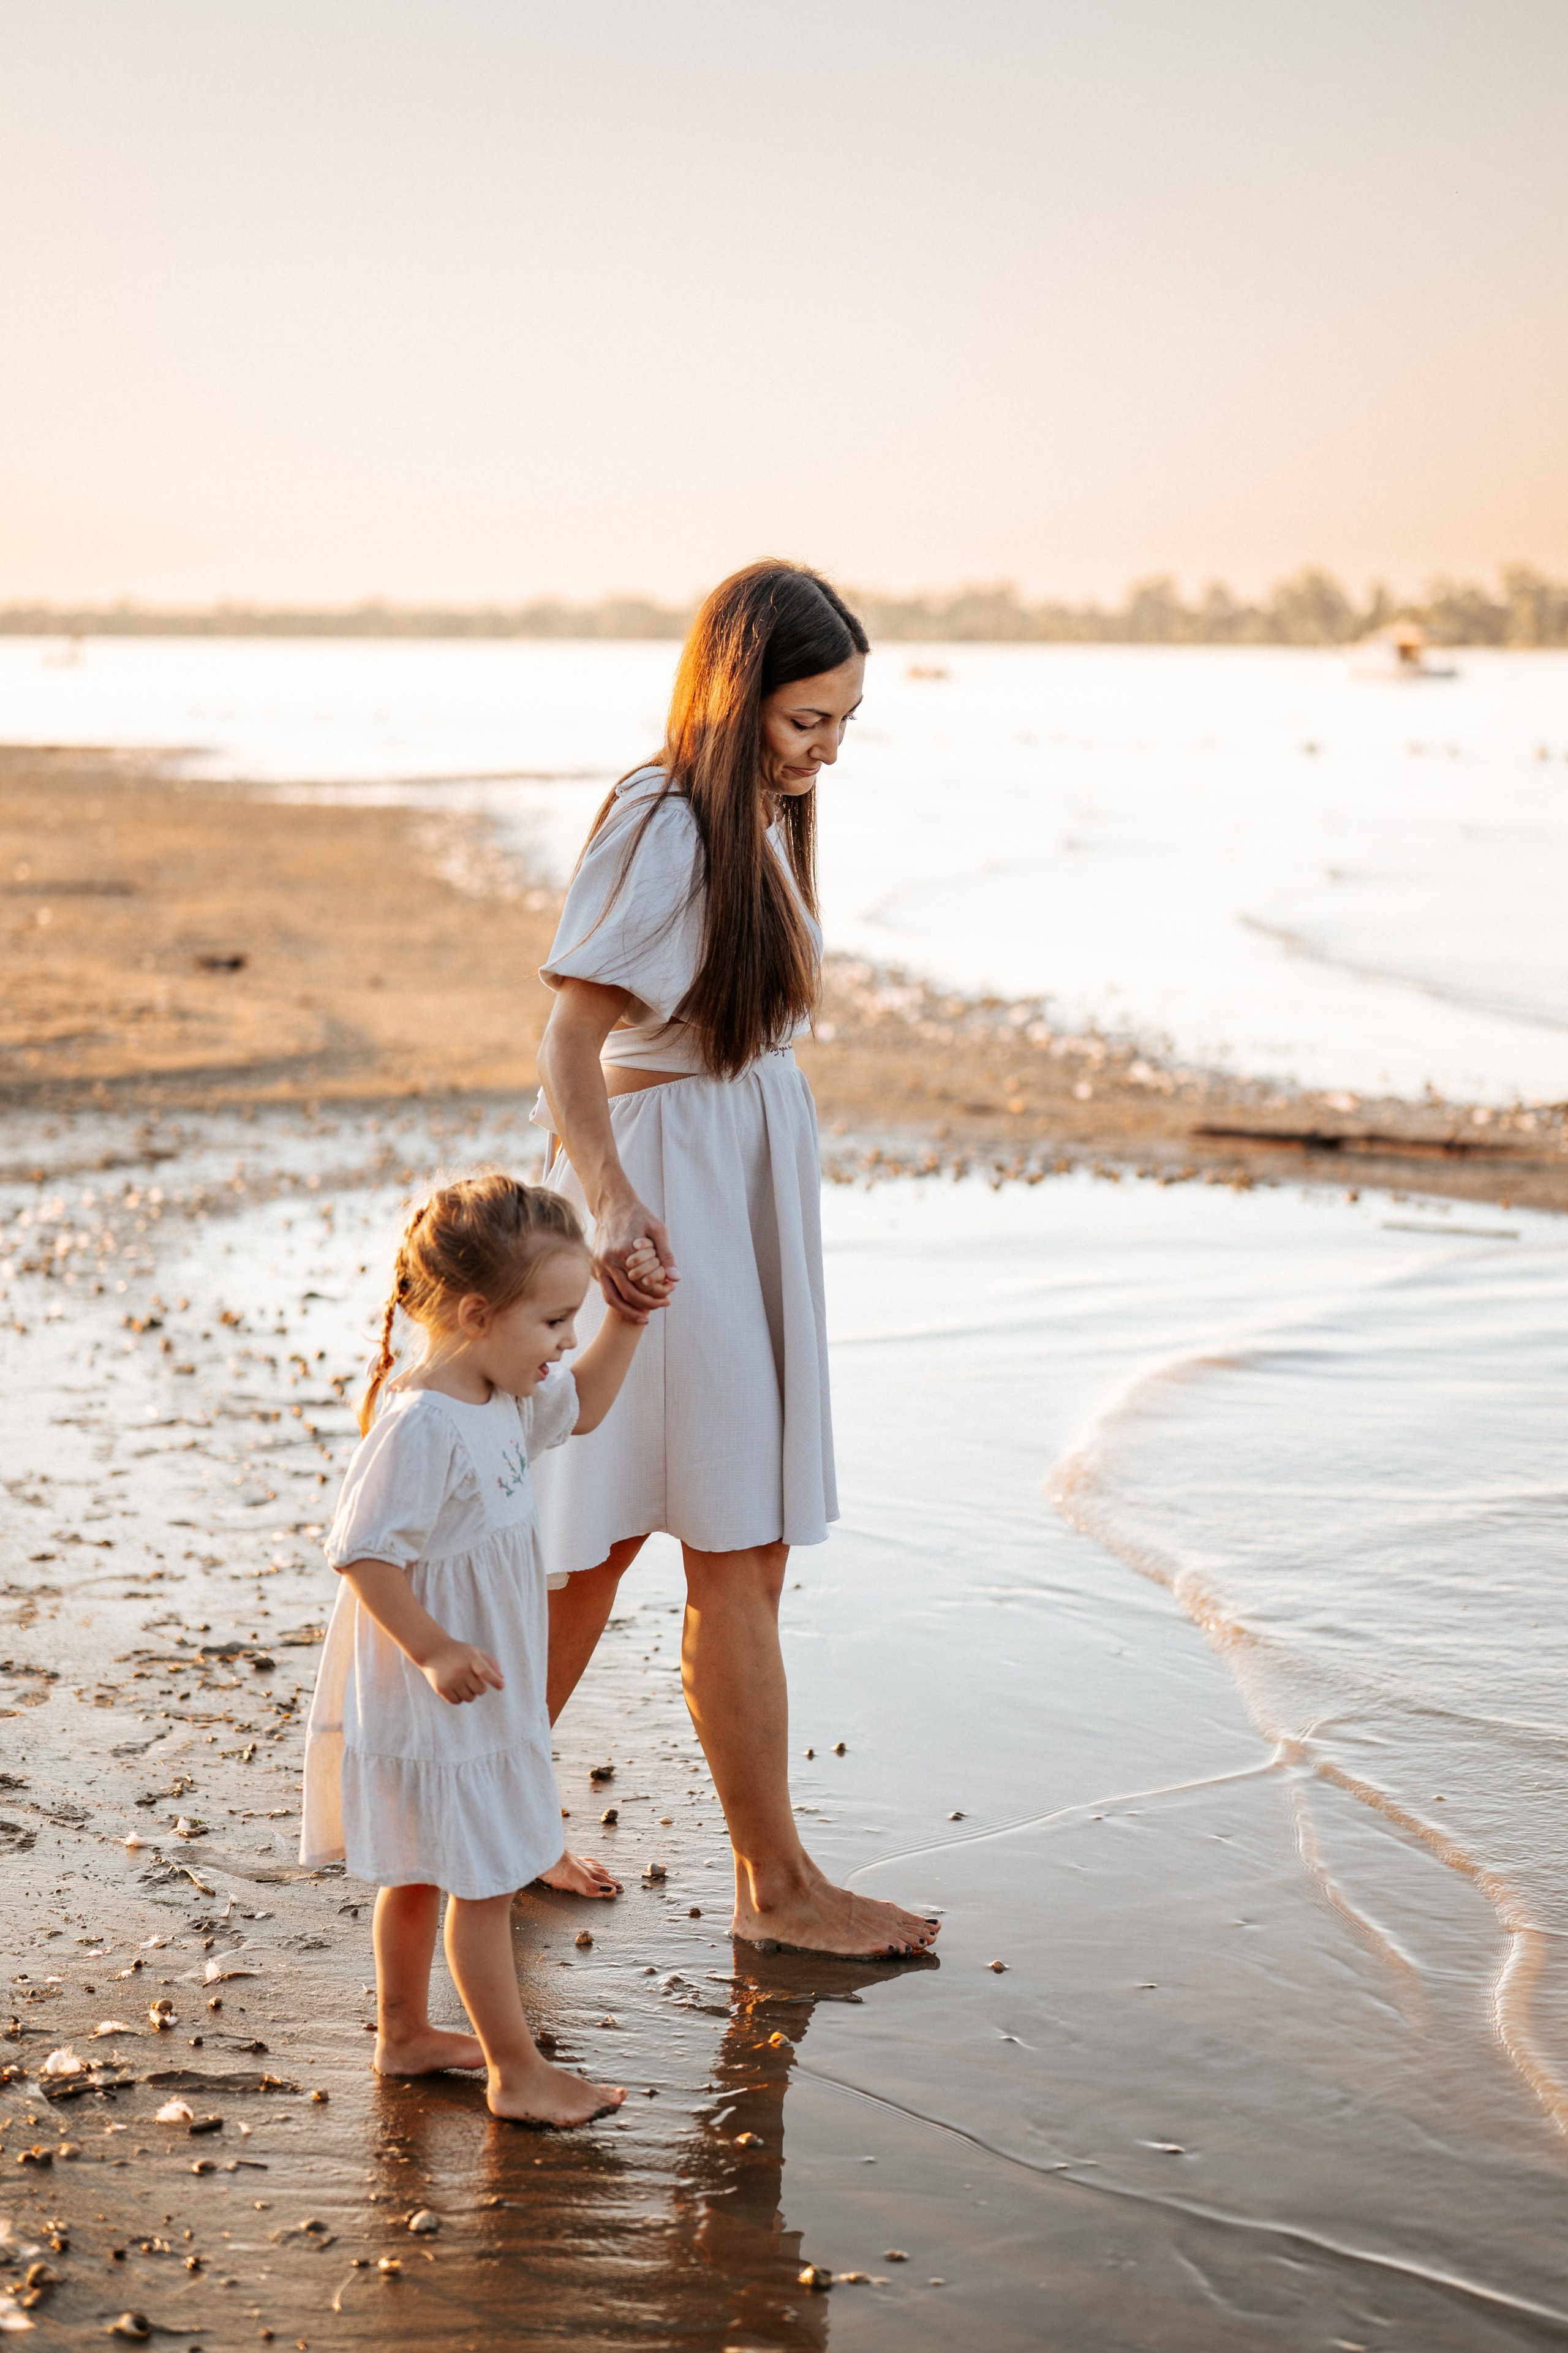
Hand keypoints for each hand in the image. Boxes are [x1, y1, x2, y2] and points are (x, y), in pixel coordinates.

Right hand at [421, 1640, 504, 1705]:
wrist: (433, 1651)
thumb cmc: (459, 1652)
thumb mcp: (476, 1652)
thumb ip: (491, 1664)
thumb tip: (501, 1681)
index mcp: (471, 1658)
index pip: (485, 1672)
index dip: (495, 1680)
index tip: (501, 1686)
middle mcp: (460, 1670)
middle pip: (480, 1690)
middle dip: (480, 1687)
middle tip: (473, 1679)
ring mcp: (450, 1680)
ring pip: (470, 1698)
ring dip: (469, 1693)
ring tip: (463, 1682)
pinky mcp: (441, 1689)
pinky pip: (457, 1701)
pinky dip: (459, 1697)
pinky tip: (455, 1687)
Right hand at [594, 1192, 678, 1320]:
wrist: (612, 1205)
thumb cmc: (638, 1216)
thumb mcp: (658, 1230)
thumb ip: (666, 1255)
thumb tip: (676, 1278)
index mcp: (625, 1251)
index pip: (644, 1284)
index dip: (659, 1293)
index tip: (670, 1296)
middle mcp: (609, 1260)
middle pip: (630, 1294)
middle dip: (648, 1304)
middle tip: (663, 1306)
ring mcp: (599, 1265)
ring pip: (613, 1298)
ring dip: (630, 1311)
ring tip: (645, 1317)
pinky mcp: (594, 1267)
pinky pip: (605, 1290)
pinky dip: (618, 1302)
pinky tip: (631, 1306)